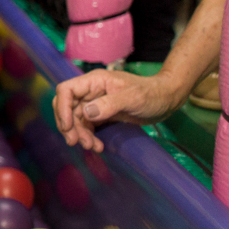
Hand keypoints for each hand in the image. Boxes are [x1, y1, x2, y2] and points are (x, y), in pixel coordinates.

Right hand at [53, 69, 185, 152]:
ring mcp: (95, 104)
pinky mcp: (102, 115)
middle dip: (69, 125)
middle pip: (67, 107)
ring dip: (80, 135)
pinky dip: (89, 137)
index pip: (66, 90)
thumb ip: (109, 104)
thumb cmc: (151, 94)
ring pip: (76, 120)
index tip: (68, 126)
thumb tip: (87, 113)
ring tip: (92, 147)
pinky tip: (98, 146)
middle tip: (75, 142)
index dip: (62, 108)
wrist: (166, 100)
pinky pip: (87, 127)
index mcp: (95, 81)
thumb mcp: (132, 98)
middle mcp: (91, 91)